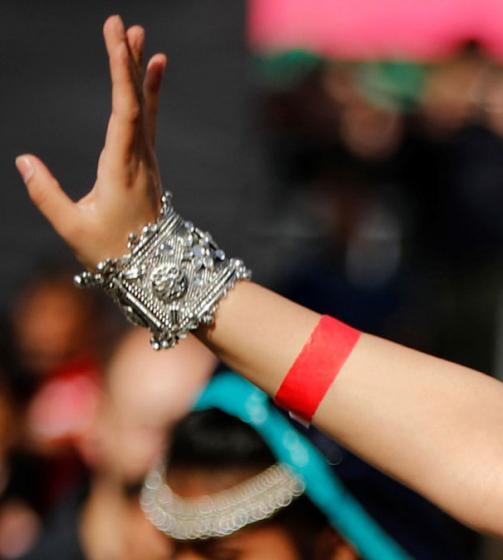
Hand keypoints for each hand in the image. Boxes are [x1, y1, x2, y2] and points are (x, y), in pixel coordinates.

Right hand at [16, 18, 166, 270]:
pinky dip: (147, 92)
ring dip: (138, 71)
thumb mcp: (74, 228)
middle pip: (135, 101)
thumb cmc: (116, 254)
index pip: (125, 111)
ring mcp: (146, 161)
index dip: (121, 73)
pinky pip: (147, 120)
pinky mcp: (146, 165)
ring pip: (143, 107)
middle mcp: (139, 158)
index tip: (117, 39)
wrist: (160, 274)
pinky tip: (152, 70)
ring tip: (137, 35)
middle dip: (126, 60)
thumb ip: (47, 195)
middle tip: (120, 23)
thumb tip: (24, 161)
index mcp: (122, 167)